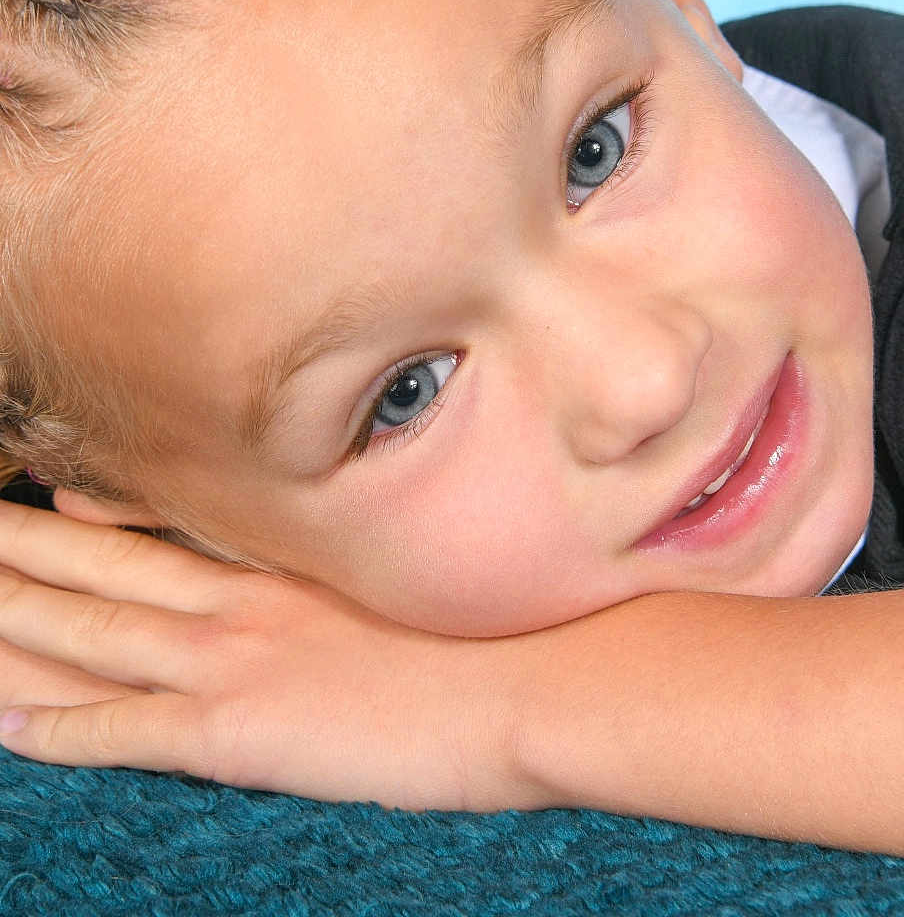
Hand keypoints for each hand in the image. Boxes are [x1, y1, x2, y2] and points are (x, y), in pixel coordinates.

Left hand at [0, 498, 528, 810]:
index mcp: (294, 561)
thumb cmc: (498, 624)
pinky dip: (56, 728)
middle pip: (104, 569)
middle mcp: (246, 597)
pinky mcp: (235, 731)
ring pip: (90, 633)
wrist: (531, 678)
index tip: (54, 493)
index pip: (170, 527)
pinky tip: (7, 728)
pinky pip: (120, 730)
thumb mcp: (428, 572)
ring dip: (12, 616)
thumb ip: (372, 555)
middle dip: (22, 550)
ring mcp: (234, 660)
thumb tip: (350, 540)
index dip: (98, 513)